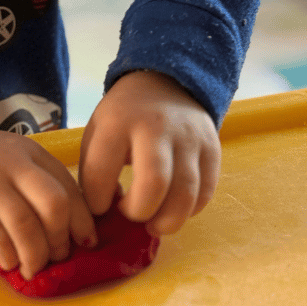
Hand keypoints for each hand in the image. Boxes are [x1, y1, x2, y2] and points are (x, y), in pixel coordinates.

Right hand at [0, 122, 95, 279]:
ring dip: (36, 256)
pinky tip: (9, 260)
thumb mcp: (12, 155)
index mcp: (29, 153)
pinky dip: (9, 257)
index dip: (83, 220)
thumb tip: (72, 223)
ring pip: (26, 228)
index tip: (86, 241)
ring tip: (33, 265)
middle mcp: (12, 166)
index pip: (68, 187)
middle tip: (57, 255)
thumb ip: (38, 180)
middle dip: (61, 239)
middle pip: (53, 205)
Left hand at [78, 70, 220, 235]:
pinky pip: (206, 192)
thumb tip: (104, 213)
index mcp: (118, 121)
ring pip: (186, 194)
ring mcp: (188, 137)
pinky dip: (190, 211)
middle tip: (129, 215)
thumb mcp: (98, 130)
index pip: (101, 171)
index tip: (99, 207)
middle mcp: (156, 127)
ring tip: (153, 224)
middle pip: (154, 184)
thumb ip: (94, 169)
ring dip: (167, 221)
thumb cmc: (124, 115)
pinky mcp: (212, 148)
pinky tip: (173, 208)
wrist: (165, 81)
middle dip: (139, 212)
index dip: (96, 201)